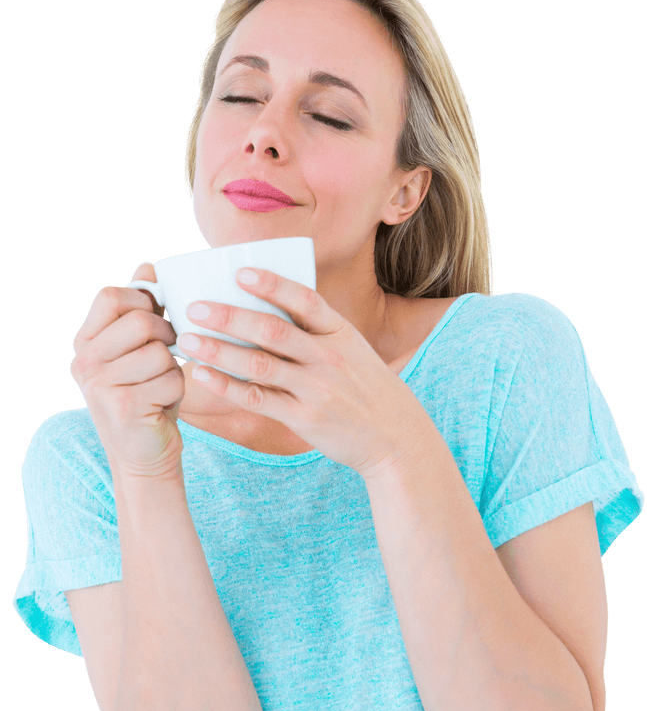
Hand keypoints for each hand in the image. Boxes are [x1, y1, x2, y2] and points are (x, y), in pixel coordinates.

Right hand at [70, 262, 185, 479]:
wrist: (144, 457)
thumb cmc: (147, 399)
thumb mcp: (139, 352)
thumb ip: (140, 312)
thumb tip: (147, 266)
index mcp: (85, 342)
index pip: (110, 296)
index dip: (143, 300)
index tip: (158, 318)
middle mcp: (84, 361)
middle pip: (141, 320)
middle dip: (168, 335)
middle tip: (169, 353)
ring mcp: (99, 385)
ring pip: (160, 351)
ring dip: (173, 367)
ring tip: (161, 384)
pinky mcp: (123, 405)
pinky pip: (171, 378)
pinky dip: (178, 390)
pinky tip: (164, 404)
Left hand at [177, 267, 434, 477]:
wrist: (395, 438)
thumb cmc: (366, 390)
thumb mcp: (353, 351)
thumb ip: (318, 332)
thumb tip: (268, 308)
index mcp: (341, 333)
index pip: (304, 299)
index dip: (271, 284)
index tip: (238, 272)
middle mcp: (329, 358)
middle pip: (273, 330)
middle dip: (230, 317)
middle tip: (194, 308)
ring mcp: (317, 389)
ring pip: (259, 365)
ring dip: (219, 351)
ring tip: (187, 341)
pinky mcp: (305, 418)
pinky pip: (259, 400)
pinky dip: (227, 387)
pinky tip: (202, 376)